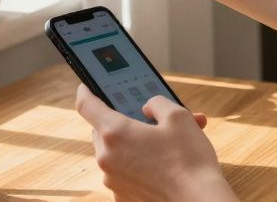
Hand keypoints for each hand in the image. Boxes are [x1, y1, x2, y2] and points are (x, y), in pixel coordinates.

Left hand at [75, 85, 234, 201]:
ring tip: (165, 144)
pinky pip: (124, 173)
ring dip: (133, 145)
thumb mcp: (178, 116)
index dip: (86, 91)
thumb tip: (147, 108)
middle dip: (123, 122)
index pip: (86, 104)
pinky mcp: (122, 197)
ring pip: (115, 153)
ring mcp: (113, 180)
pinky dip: (137, 167)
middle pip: (103, 130)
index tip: (86, 86)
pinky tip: (162, 165)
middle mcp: (106, 157)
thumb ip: (156, 103)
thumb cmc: (190, 161)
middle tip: (146, 119)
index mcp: (114, 132)